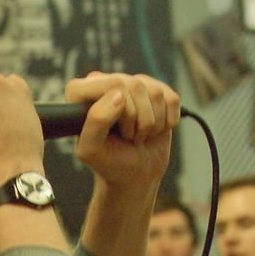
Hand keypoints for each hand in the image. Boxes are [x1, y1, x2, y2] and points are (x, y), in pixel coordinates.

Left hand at [65, 73, 178, 193]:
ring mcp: (133, 84)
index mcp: (82, 92)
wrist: (134, 173)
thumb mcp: (91, 150)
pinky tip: (154, 130)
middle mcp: (107, 82)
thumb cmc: (109, 162)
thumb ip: (96, 121)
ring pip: (155, 92)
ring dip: (152, 124)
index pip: (114, 83)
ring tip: (138, 135)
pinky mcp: (157, 91)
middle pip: (136, 85)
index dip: (122, 110)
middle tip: (128, 136)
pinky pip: (172, 98)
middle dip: (138, 120)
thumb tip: (119, 95)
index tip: (117, 130)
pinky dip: (168, 121)